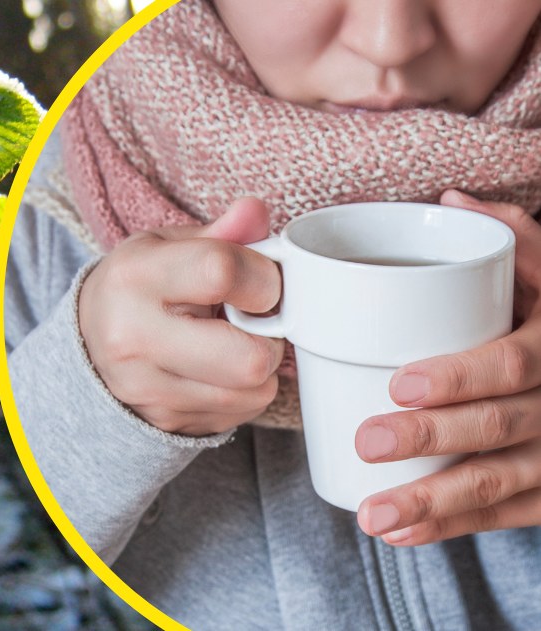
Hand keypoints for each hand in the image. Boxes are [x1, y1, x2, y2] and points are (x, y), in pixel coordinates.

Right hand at [78, 198, 283, 435]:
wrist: (89, 340)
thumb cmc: (139, 286)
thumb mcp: (168, 246)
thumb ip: (220, 233)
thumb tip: (256, 212)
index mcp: (134, 277)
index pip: (222, 272)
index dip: (262, 275)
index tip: (259, 279)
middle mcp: (133, 337)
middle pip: (248, 357)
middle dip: (269, 337)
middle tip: (253, 322)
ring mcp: (147, 388)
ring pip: (252, 390)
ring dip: (260, 367)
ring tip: (233, 342)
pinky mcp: (164, 420)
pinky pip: (240, 412)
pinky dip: (244, 391)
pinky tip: (219, 369)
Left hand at [356, 190, 540, 544]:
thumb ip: (516, 240)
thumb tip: (452, 201)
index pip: (514, 363)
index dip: (460, 376)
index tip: (399, 384)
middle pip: (501, 426)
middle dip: (431, 439)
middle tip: (368, 441)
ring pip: (502, 482)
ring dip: (433, 501)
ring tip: (372, 515)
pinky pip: (506, 514)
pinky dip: (452, 527)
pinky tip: (400, 534)